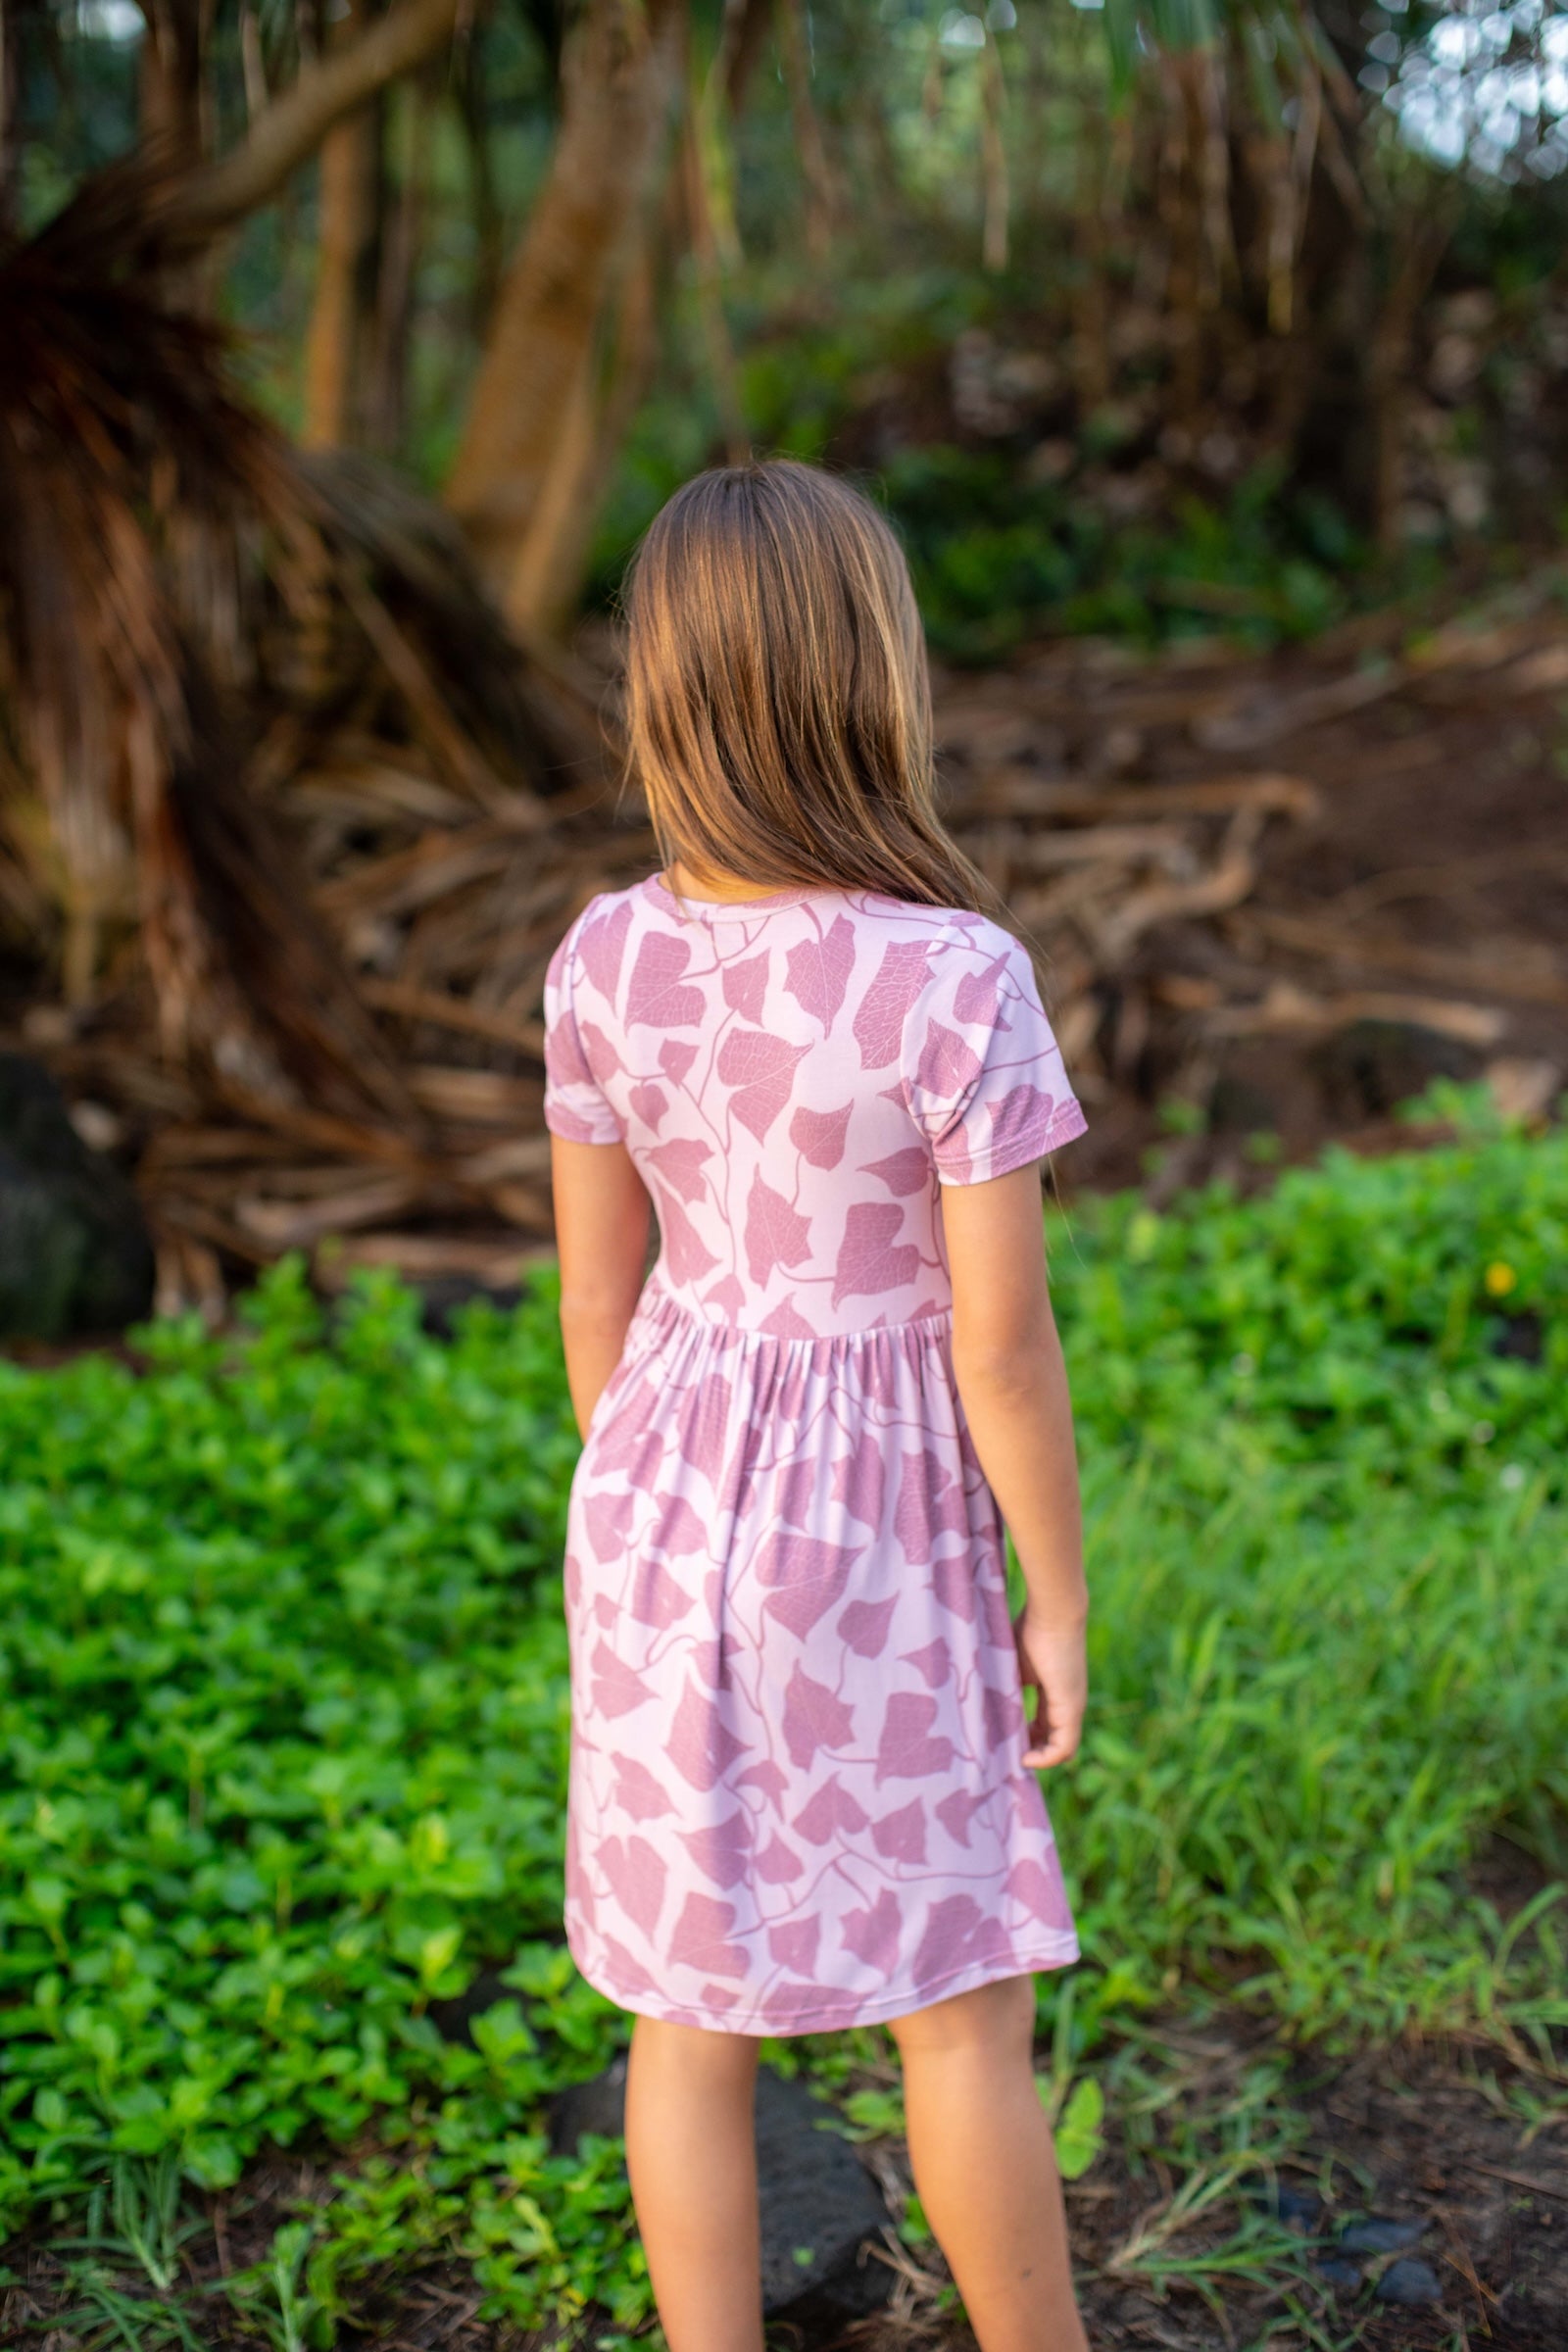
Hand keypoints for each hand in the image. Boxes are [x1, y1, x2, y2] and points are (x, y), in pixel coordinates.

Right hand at [1014, 1603, 1086, 1768]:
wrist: (1053, 1612)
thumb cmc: (1031, 1630)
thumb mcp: (1014, 1666)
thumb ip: (1006, 1685)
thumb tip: (983, 1701)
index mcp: (1056, 1692)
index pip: (1045, 1725)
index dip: (1027, 1737)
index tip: (1005, 1740)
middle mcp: (1069, 1703)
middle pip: (1053, 1741)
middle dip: (1031, 1751)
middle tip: (1007, 1755)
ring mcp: (1073, 1707)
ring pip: (1061, 1749)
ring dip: (1038, 1758)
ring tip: (1014, 1759)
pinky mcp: (1071, 1708)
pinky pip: (1064, 1747)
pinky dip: (1046, 1759)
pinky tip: (1026, 1758)